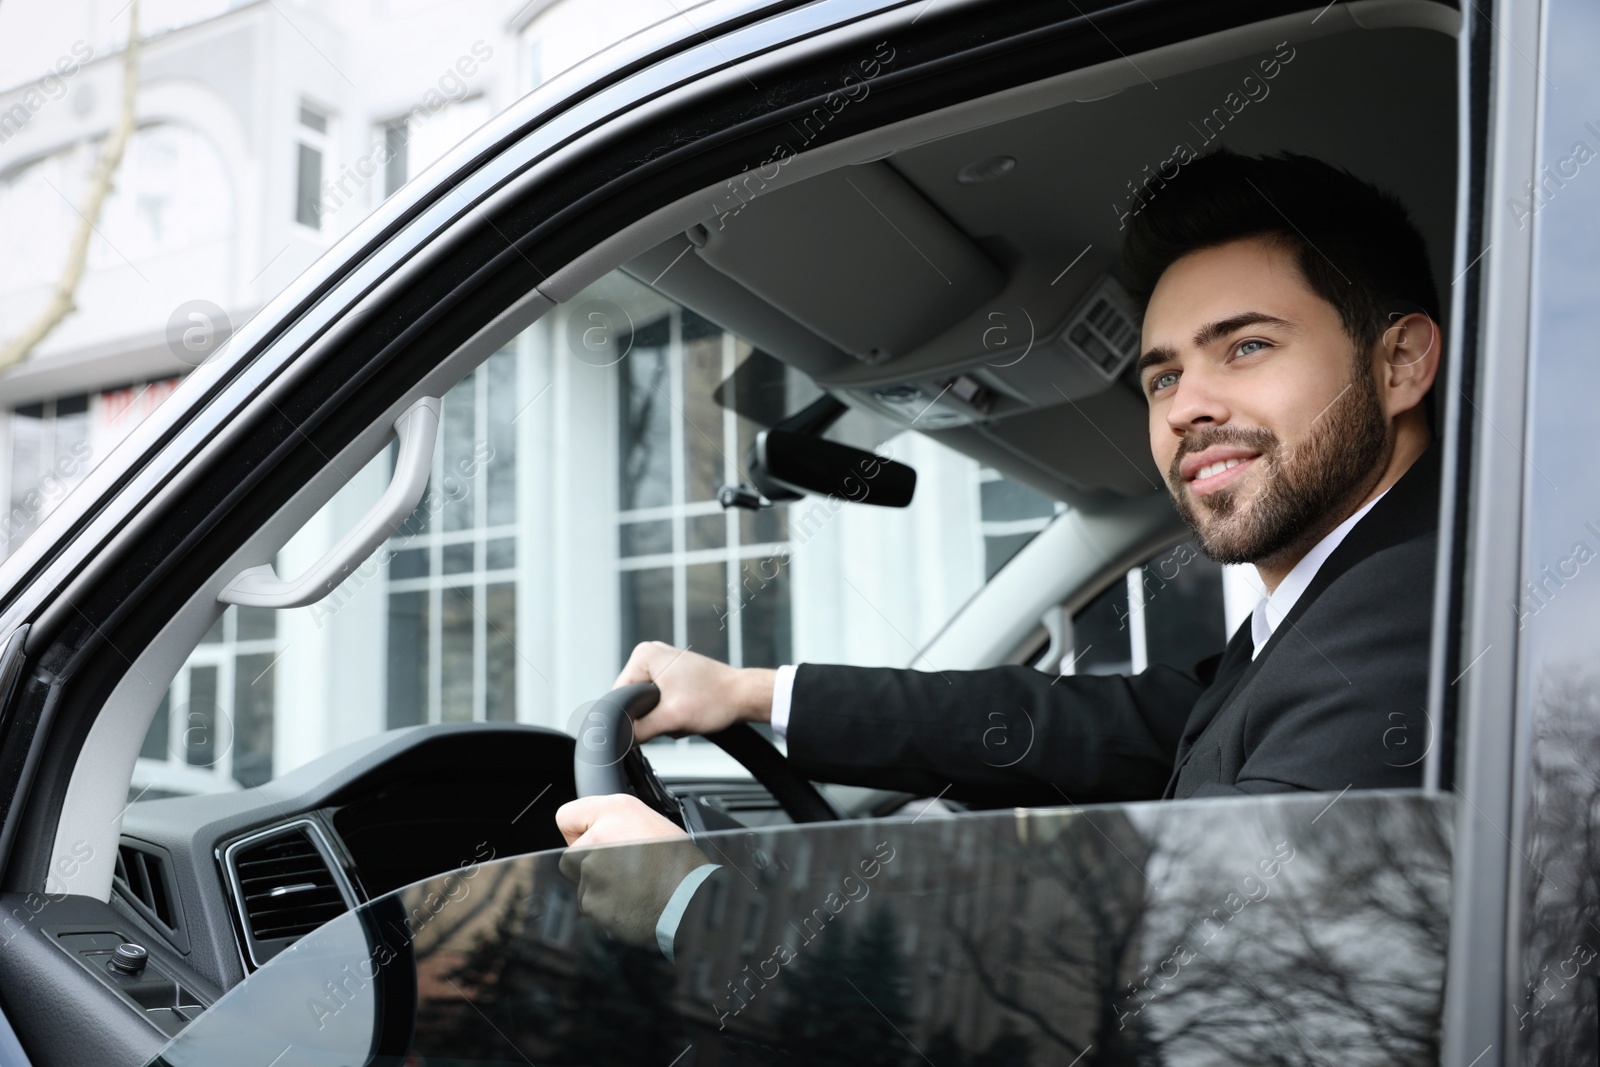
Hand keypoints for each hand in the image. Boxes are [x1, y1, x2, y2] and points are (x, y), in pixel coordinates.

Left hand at [556, 794, 710, 949]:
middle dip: (589, 866)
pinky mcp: (592, 901)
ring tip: (634, 887)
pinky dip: (606, 909)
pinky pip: (591, 907)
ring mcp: (591, 871)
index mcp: (615, 810)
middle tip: (623, 870)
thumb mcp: (651, 822)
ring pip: (582, 885)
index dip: (579, 831)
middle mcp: (598, 836)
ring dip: (600, 890)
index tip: (591, 839)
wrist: (691, 900)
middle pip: (570, 857)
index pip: (567, 817)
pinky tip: (631, 902)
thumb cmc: (680, 864)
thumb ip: (616, 824)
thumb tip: (594, 833)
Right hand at [614, 641, 774, 741]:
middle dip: (651, 716)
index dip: (632, 717)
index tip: (657, 721)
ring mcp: (662, 662)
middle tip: (675, 716)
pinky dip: (670, 712)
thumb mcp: (671, 718)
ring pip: (646, 704)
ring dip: (662, 716)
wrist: (743, 697)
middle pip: (632, 700)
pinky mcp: (672, 674)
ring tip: (684, 712)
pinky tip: (687, 711)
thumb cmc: (715, 700)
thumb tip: (619, 737)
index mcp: (644, 655)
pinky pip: (659, 701)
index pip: (619, 696)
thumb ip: (639, 729)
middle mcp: (650, 653)